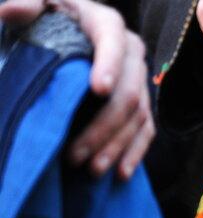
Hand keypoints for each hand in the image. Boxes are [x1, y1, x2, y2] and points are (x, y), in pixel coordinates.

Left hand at [0, 0, 154, 178]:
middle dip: (104, 126)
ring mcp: (139, 81)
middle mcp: (131, 53)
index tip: (97, 90)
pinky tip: (119, 173)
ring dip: (116, 147)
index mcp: (107, 24)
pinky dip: (134, 153)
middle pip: (129, 92)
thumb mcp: (39, 4)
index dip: (109, 65)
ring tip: (92, 171)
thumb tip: (8, 12)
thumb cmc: (51, 17)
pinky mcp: (141, 104)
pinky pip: (146, 131)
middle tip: (76, 154)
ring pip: (138, 117)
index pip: (113, 43)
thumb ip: (27, 5)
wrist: (70, 31)